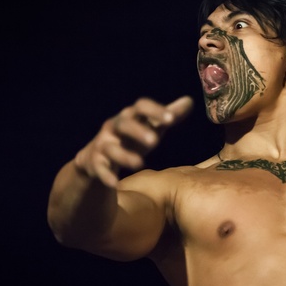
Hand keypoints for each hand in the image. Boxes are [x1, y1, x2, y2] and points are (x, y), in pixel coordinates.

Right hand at [74, 96, 193, 186]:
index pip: (141, 106)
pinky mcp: (96, 163)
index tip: (171, 119)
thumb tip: (190, 101)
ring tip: (139, 164)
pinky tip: (115, 184)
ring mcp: (103, 145)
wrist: (96, 158)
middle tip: (155, 141)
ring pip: (110, 147)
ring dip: (124, 155)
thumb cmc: (131, 139)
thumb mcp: (150, 127)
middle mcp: (114, 127)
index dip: (155, 111)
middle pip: (123, 124)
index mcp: (130, 116)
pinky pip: (100, 168)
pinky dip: (106, 176)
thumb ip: (169, 115)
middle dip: (138, 131)